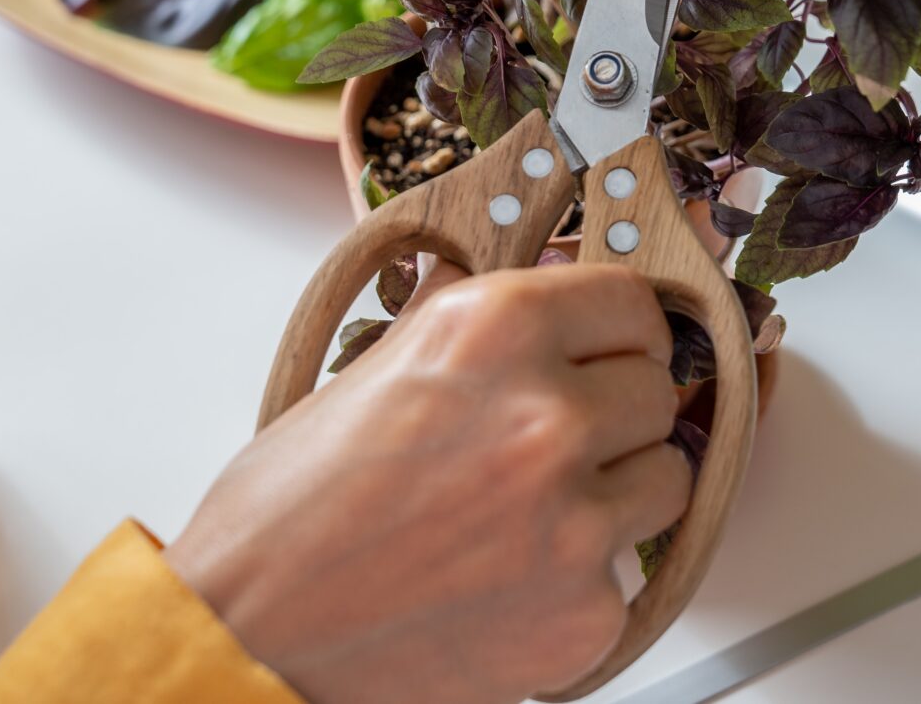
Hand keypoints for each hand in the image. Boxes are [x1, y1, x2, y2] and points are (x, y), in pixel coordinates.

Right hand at [163, 263, 689, 703]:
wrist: (254, 634)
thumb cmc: (287, 515)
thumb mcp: (374, 367)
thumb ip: (465, 324)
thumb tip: (516, 285)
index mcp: (496, 330)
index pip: (632, 302)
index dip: (620, 330)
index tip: (614, 348)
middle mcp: (547, 415)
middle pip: (656, 390)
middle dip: (617, 411)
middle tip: (558, 440)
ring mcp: (575, 520)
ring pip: (666, 478)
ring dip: (618, 489)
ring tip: (537, 510)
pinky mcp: (586, 612)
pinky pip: (629, 572)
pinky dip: (583, 577)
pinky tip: (512, 577)